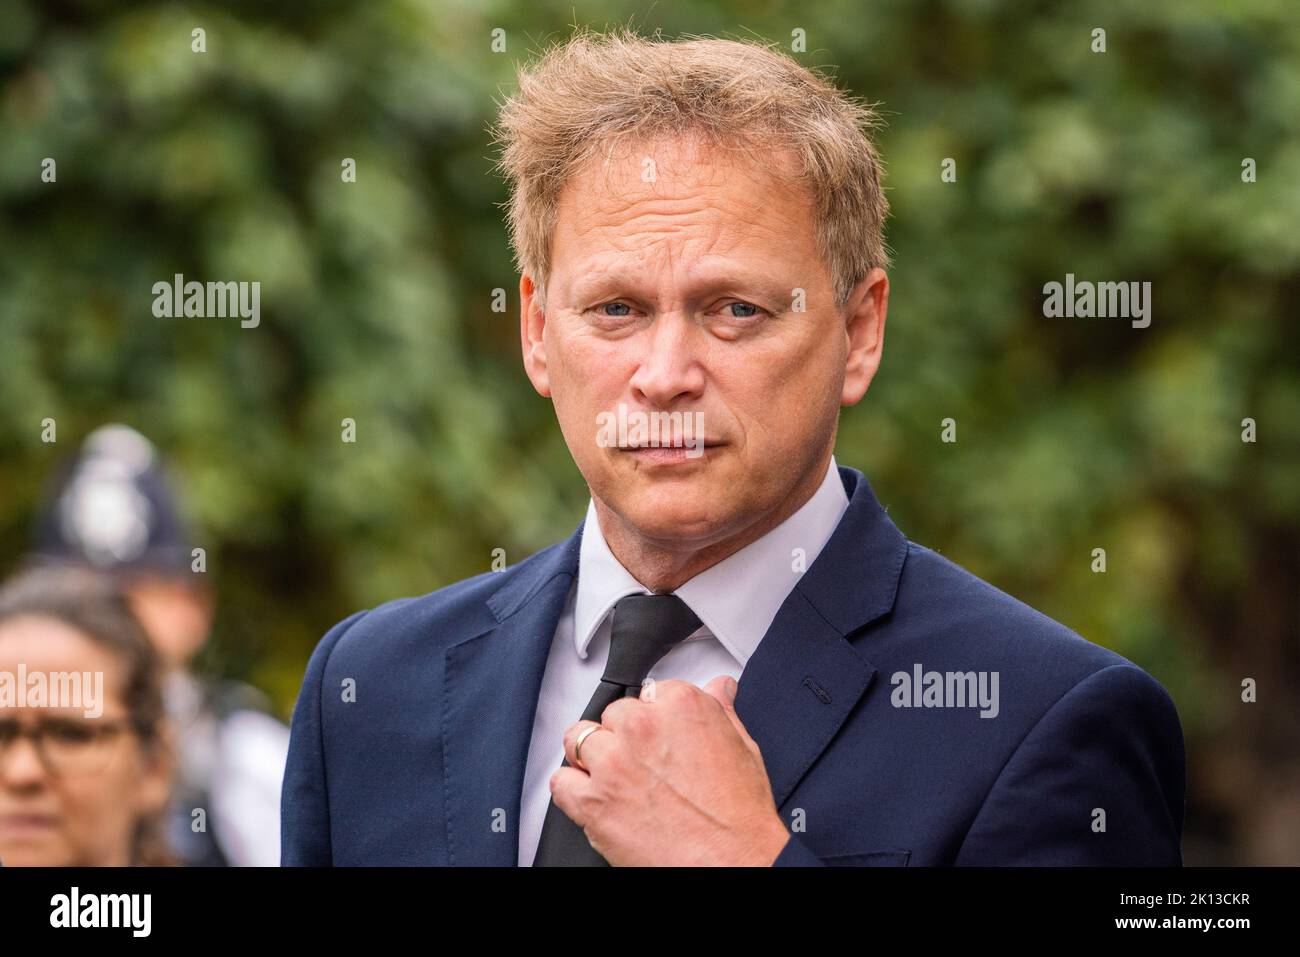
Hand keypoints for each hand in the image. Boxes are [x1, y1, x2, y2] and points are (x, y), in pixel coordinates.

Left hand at [549, 676, 791, 865]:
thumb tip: (718, 688)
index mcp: (679, 706)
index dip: (653, 717)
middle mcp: (641, 727)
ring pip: (579, 739)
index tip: (660, 736)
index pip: (648, 694)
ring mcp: (612, 763)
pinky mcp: (592, 802)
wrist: (733, 862)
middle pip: (613, 715)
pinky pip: (560, 783)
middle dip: (624, 736)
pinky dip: (571, 790)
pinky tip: (593, 798)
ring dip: (592, 757)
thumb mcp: (743, 747)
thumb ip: (720, 710)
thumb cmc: (739, 814)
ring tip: (614, 778)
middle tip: (643, 764)